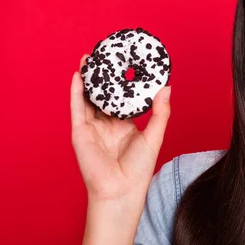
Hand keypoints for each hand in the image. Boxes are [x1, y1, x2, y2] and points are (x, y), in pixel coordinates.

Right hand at [70, 54, 171, 202]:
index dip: (123, 82)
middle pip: (103, 95)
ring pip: (88, 98)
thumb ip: (160, 113)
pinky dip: (76, 91)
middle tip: (106, 54)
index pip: (122, 99)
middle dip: (103, 76)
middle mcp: (106, 124)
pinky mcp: (80, 132)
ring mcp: (92, 128)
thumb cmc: (139, 168)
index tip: (127, 63)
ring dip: (88, 79)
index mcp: (124, 125)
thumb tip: (167, 88)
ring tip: (89, 58)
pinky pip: (77, 108)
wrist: (121, 190)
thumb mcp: (154, 136)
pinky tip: (78, 75)